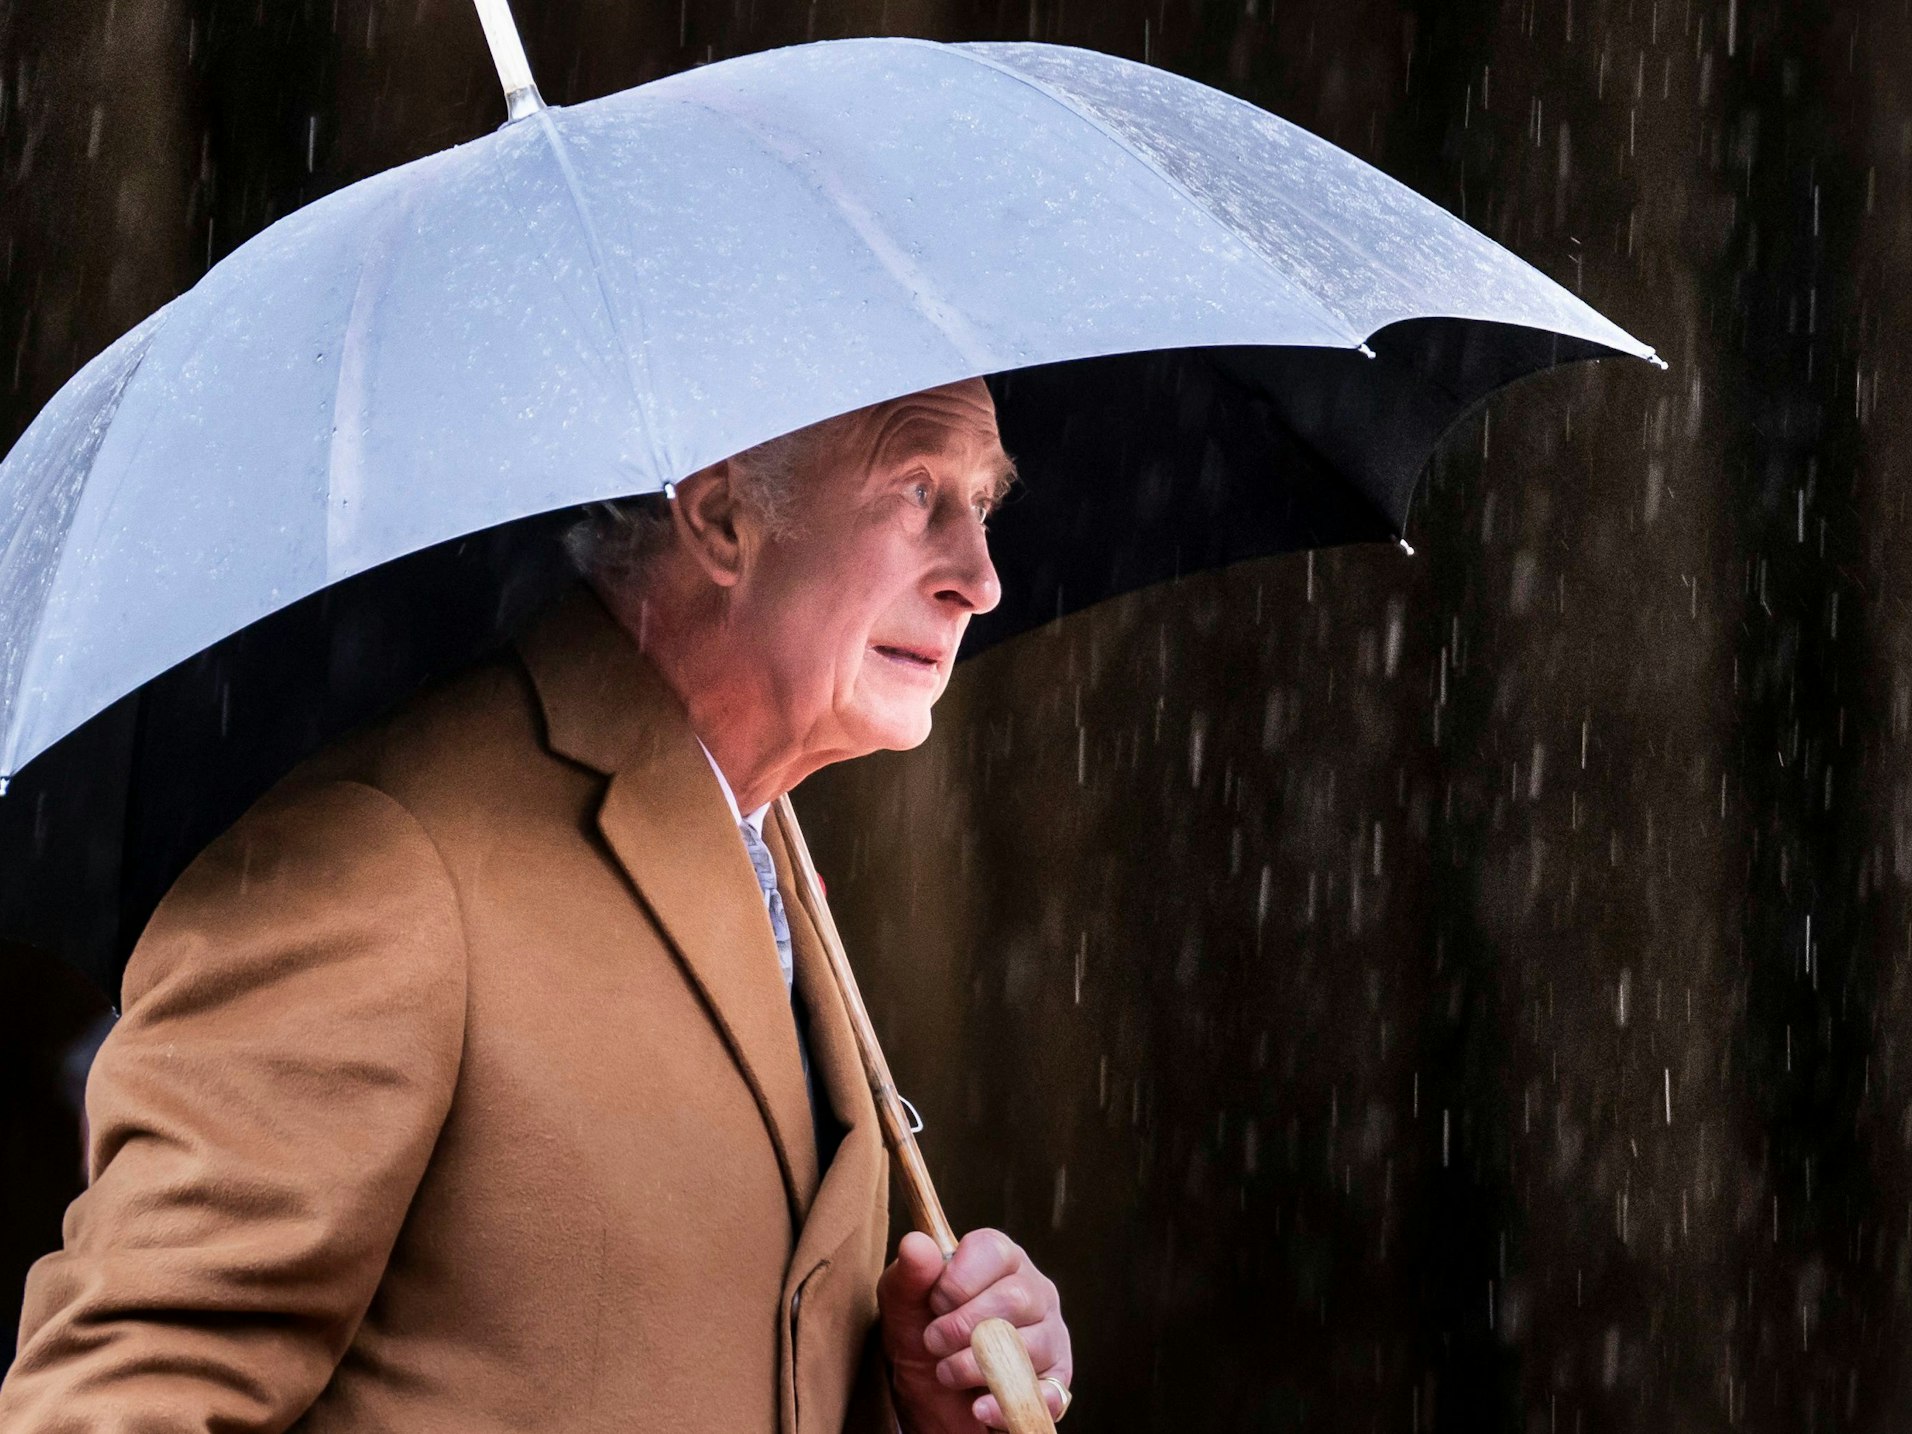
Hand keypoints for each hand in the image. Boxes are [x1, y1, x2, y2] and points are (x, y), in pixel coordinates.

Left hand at [877, 1228, 1071, 1432]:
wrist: (928, 1395)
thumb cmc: (920, 1336)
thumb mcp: (903, 1304)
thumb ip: (910, 1274)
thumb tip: (916, 1244)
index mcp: (1000, 1259)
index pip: (994, 1250)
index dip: (958, 1281)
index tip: (934, 1303)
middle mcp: (1033, 1290)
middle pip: (1015, 1299)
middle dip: (963, 1328)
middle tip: (935, 1343)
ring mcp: (1050, 1335)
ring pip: (1029, 1346)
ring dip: (976, 1367)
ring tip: (948, 1373)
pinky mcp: (1056, 1381)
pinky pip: (1048, 1394)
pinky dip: (1006, 1404)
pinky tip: (978, 1406)